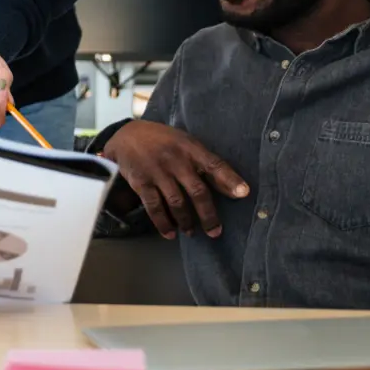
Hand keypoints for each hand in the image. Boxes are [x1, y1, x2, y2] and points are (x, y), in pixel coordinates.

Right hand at [100, 120, 248, 239]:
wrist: (126, 135)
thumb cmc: (162, 140)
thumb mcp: (183, 142)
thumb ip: (202, 161)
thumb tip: (229, 186)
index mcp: (190, 148)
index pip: (214, 164)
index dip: (230, 179)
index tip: (244, 193)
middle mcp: (176, 160)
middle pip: (197, 191)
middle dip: (208, 215)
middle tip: (215, 231)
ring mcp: (158, 172)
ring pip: (177, 203)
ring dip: (186, 221)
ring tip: (191, 232)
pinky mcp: (142, 182)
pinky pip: (154, 207)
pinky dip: (163, 223)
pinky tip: (170, 233)